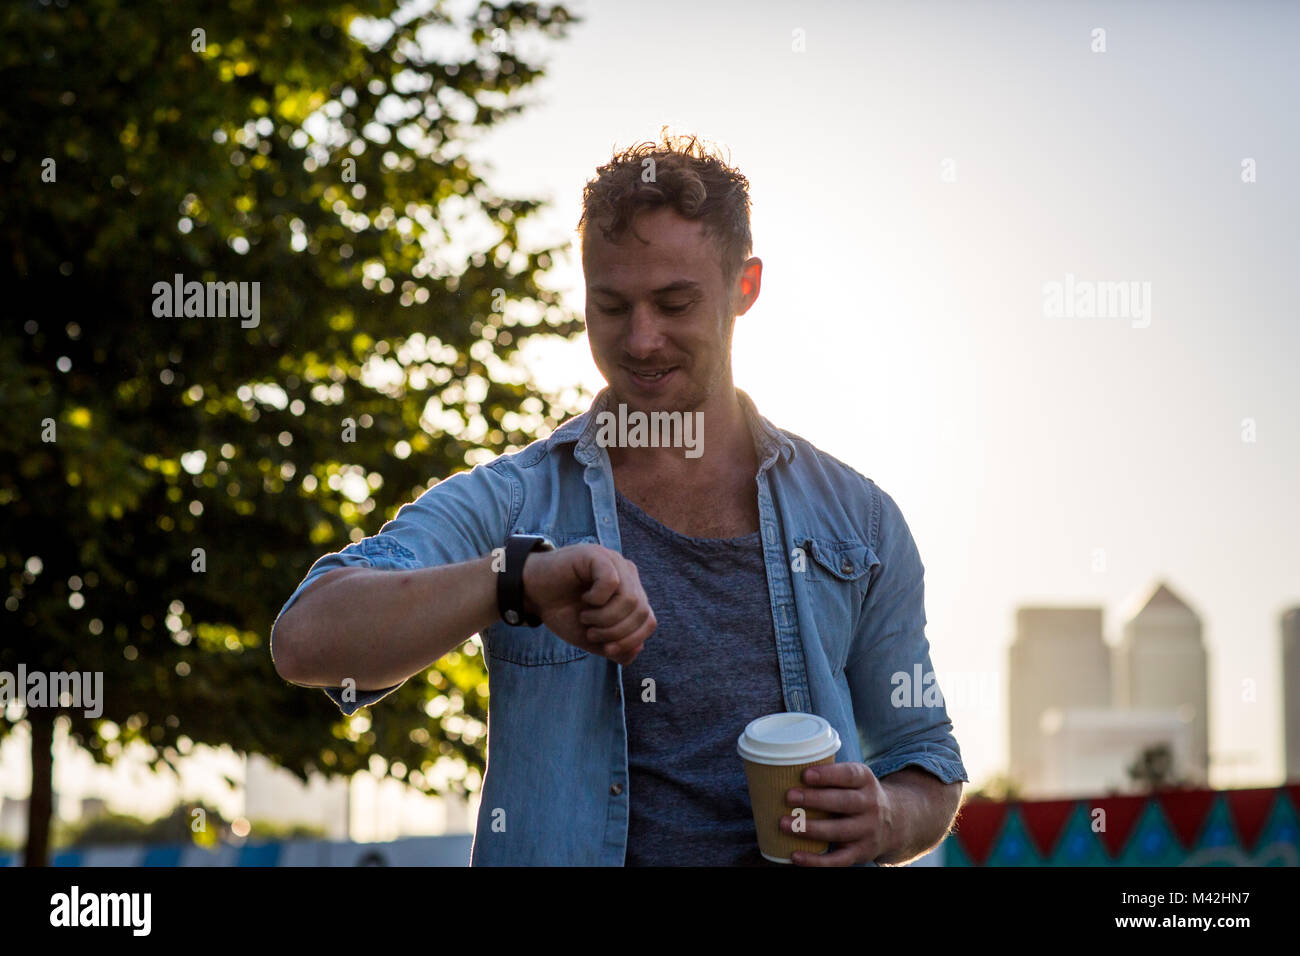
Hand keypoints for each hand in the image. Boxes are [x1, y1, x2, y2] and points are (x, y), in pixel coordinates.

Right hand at [520, 543, 655, 665]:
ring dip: (604, 618)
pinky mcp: (596, 555)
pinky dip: (597, 599)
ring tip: (586, 618)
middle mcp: (628, 575)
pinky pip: (611, 581)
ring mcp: (614, 562)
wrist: (531, 594)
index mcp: (631, 592)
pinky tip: (585, 599)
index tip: (607, 649)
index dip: (631, 640)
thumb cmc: (563, 612)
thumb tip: (637, 650)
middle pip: (641, 611)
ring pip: (630, 599)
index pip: (649, 621)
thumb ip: (616, 647)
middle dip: (616, 632)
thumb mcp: (592, 637)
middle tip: (592, 632)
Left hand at [781, 762, 896, 865]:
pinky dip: (817, 861)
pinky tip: (796, 856)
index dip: (827, 775)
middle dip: (815, 800)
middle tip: (788, 797)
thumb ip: (829, 775)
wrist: (893, 822)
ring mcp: (867, 830)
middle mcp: (870, 805)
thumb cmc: (857, 795)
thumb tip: (784, 770)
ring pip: (839, 831)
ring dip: (810, 828)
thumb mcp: (853, 779)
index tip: (805, 775)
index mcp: (865, 780)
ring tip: (784, 824)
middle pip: (843, 802)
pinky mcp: (861, 852)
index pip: (849, 775)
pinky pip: (839, 860)